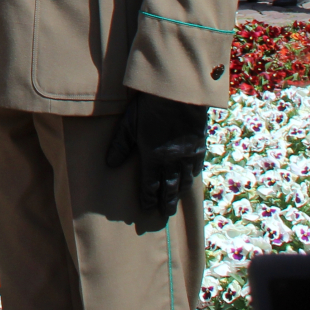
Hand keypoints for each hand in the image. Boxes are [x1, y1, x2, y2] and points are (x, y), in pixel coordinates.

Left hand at [106, 90, 208, 217]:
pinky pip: (196, 167)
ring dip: (180, 193)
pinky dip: (192, 176)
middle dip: (166, 202)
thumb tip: (109, 164)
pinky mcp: (200, 146)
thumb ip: (120, 145)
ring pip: (184, 180)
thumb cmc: (149, 107)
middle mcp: (172, 160)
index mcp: (153, 157)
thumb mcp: (129, 124)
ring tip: (176, 203)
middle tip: (164, 215)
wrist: (179, 94)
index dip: (148, 198)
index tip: (146, 208)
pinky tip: (190, 180)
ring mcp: (188, 154)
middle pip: (169, 187)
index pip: (150, 185)